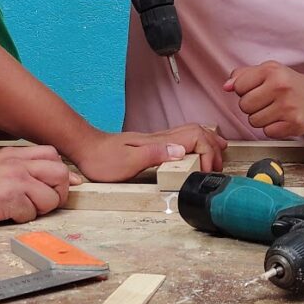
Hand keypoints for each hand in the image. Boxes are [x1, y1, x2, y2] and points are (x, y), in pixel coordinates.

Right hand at [0, 146, 80, 229]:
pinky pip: (31, 213)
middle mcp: (18, 164)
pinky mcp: (8, 199)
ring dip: (40, 209)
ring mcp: (14, 180)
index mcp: (14, 153)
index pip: (53, 154)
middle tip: (43, 202)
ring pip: (51, 197)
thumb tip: (45, 175)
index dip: (59, 173)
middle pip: (61, 174)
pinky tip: (6, 214)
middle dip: (58, 192)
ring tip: (21, 209)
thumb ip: (20, 165)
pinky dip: (22, 218)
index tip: (54, 187)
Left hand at [72, 125, 225, 180]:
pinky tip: (194, 152)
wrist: (86, 148)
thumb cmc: (103, 158)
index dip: (207, 153)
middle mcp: (160, 138)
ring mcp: (156, 139)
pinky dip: (195, 143)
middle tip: (217, 166)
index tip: (207, 170)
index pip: (195, 137)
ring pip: (190, 133)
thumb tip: (180, 151)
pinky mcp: (151, 144)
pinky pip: (180, 138)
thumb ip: (154, 155)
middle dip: (213, 147)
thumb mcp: (128, 161)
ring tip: (218, 154)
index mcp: (158, 142)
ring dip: (207, 142)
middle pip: (197, 132)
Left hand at [223, 61, 303, 137]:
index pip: (238, 86)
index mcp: (271, 71)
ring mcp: (288, 107)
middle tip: (265, 101)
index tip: (255, 89)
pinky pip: (267, 132)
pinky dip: (271, 128)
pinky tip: (281, 119)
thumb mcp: (266, 70)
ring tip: (273, 109)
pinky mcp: (294, 124)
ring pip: (253, 121)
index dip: (243, 90)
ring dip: (260, 118)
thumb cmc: (288, 83)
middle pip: (244, 106)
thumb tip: (226, 86)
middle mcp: (280, 87)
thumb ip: (242, 75)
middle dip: (251, 106)